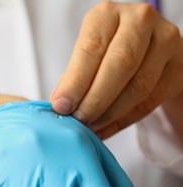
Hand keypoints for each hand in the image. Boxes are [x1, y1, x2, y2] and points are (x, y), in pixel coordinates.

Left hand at [50, 2, 182, 138]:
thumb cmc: (106, 51)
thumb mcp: (85, 55)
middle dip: (95, 99)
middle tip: (78, 121)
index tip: (61, 106)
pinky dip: (124, 120)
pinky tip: (106, 129)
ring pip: (138, 85)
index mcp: (108, 14)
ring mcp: (166, 41)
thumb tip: (59, 106)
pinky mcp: (179, 66)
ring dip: (110, 113)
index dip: (76, 81)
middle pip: (120, 64)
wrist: (145, 49)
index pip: (92, 48)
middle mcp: (140, 20)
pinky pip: (150, 101)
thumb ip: (72, 77)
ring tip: (90, 127)